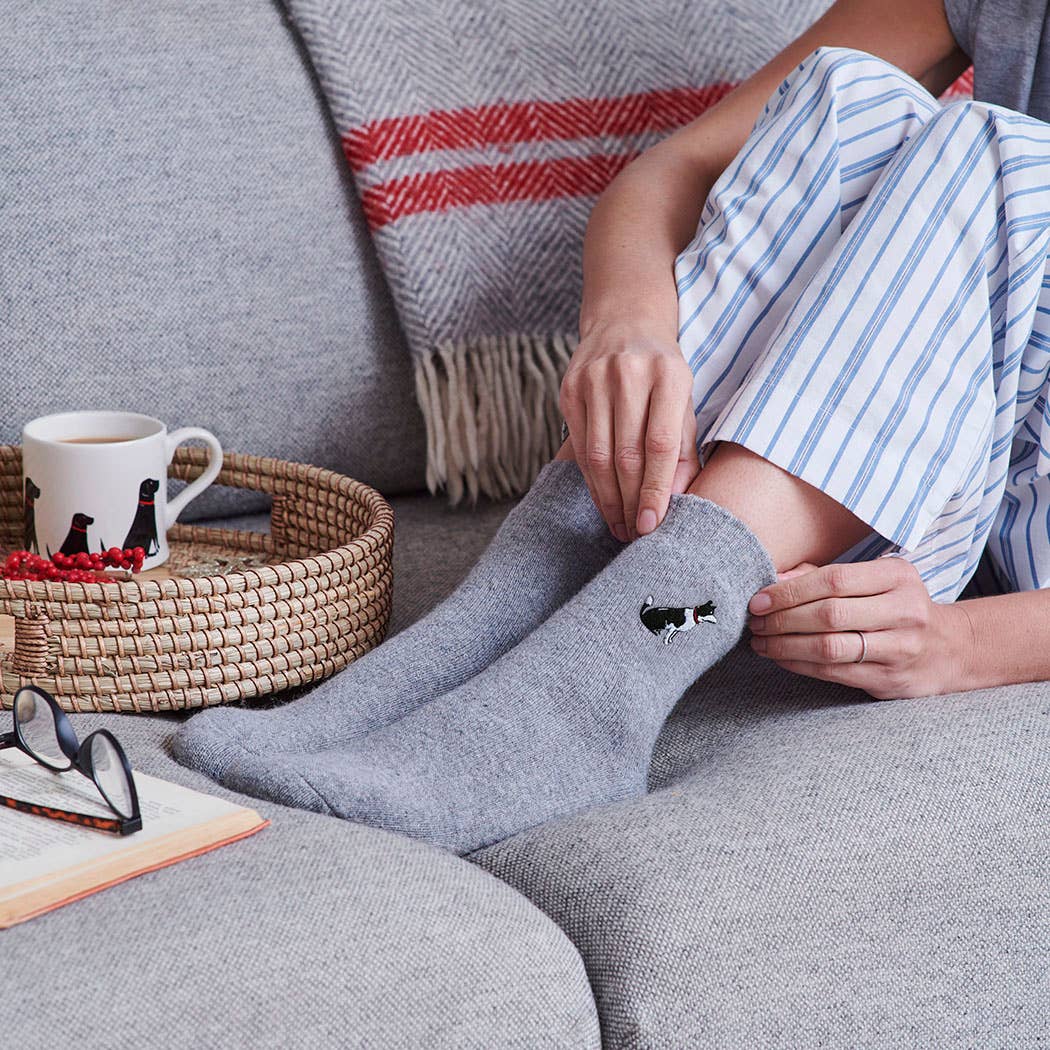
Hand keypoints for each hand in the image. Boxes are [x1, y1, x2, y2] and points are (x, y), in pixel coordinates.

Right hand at [559, 319, 698, 541]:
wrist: (623, 323)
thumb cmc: (663, 373)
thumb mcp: (684, 401)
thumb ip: (684, 448)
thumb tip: (677, 500)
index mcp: (669, 375)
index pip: (660, 444)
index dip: (656, 489)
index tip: (653, 524)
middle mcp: (629, 374)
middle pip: (626, 454)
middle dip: (632, 501)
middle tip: (637, 534)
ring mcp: (594, 379)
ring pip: (598, 455)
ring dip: (609, 498)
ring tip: (620, 525)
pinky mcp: (569, 389)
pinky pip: (580, 447)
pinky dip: (591, 480)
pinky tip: (603, 500)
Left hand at [746, 557, 974, 698]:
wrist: (949, 649)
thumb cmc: (896, 606)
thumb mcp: (874, 579)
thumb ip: (824, 575)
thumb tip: (773, 580)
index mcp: (898, 576)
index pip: (833, 580)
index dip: (790, 591)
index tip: (758, 600)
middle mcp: (904, 610)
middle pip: (829, 614)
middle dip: (782, 619)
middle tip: (754, 622)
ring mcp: (901, 648)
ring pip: (829, 647)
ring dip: (785, 646)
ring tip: (761, 642)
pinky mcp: (891, 679)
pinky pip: (834, 672)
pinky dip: (800, 665)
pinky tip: (781, 657)